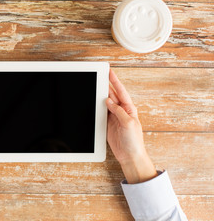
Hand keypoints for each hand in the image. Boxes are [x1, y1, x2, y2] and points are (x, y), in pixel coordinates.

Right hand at [106, 69, 156, 183]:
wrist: (130, 156)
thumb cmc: (134, 141)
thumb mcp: (128, 124)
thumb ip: (118, 111)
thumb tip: (109, 101)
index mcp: (129, 109)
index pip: (121, 92)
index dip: (115, 81)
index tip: (110, 72)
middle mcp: (121, 111)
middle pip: (112, 95)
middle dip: (106, 85)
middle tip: (100, 75)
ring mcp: (114, 117)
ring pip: (105, 103)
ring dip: (100, 95)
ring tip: (95, 86)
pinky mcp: (108, 124)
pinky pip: (101, 112)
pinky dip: (97, 107)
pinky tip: (93, 102)